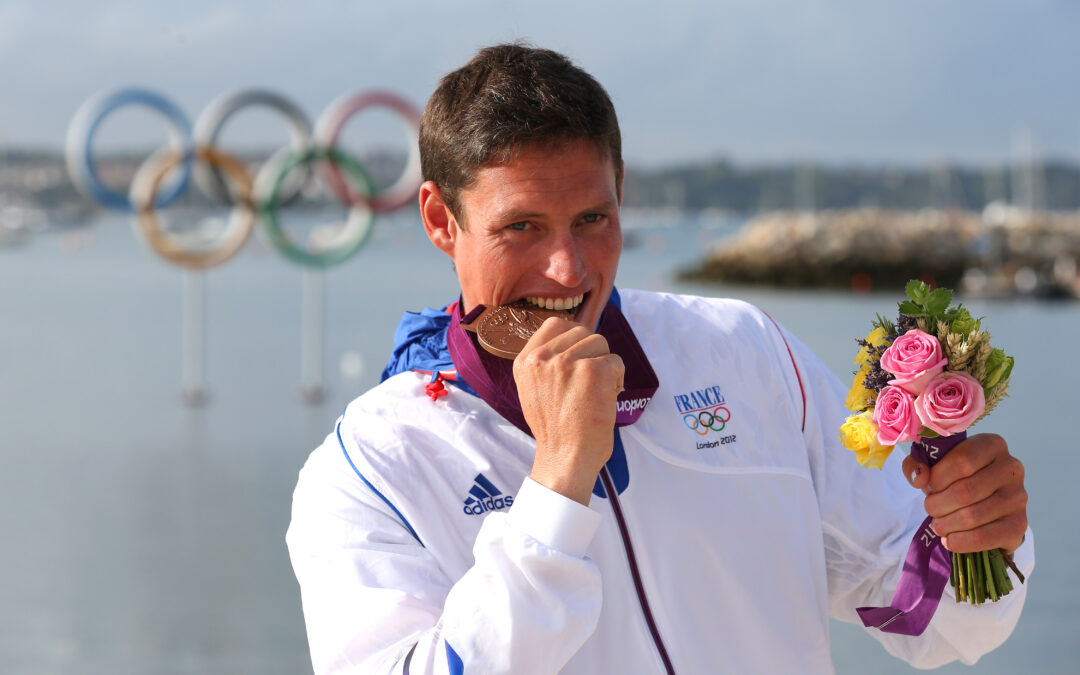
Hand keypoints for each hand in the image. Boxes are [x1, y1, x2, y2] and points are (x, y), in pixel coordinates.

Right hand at [514, 316, 623, 504]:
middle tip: (589, 380)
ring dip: (605, 364)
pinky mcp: (593, 370)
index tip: (580, 353)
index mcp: (525, 362)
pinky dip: (617, 379)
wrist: (565, 457)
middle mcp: (542, 358)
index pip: (555, 324)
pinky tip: (607, 398)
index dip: (573, 335)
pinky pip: (616, 361)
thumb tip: (572, 339)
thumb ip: (546, 363)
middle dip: (592, 352)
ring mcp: (567, 362)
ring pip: (600, 342)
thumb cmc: (555, 429)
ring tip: (597, 390)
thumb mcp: (533, 390)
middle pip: (581, 331)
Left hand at [903, 433, 1026, 553]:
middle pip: (965, 491)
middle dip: (938, 504)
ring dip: (945, 524)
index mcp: (992, 445)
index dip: (938, 478)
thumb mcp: (934, 465)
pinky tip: (949, 540)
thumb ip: (918, 464)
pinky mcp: (1018, 525)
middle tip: (930, 509)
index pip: (962, 460)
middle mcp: (1011, 468)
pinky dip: (959, 541)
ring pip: (972, 516)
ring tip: (938, 524)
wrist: (985, 508)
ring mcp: (1018, 497)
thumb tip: (919, 477)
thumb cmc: (955, 479)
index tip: (928, 487)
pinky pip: (983, 537)